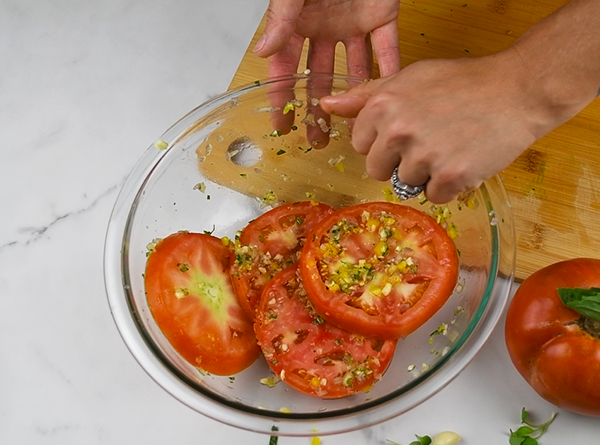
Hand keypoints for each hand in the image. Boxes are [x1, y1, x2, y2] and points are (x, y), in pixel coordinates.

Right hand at [254, 0, 400, 148]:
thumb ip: (281, 17)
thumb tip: (263, 50)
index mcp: (300, 22)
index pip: (286, 67)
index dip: (283, 98)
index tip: (282, 125)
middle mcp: (326, 27)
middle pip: (321, 77)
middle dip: (318, 110)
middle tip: (317, 137)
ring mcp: (354, 24)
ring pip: (354, 69)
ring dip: (354, 99)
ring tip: (353, 128)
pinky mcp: (381, 15)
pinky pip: (387, 48)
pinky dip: (390, 71)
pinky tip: (387, 96)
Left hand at [320, 49, 557, 203]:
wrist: (517, 90)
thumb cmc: (461, 82)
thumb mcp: (408, 79)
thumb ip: (365, 96)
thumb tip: (326, 105)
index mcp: (382, 106)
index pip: (361, 145)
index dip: (383, 141)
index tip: (406, 130)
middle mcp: (398, 131)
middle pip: (378, 171)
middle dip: (399, 162)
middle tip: (430, 140)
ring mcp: (424, 155)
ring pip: (407, 185)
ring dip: (427, 174)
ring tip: (451, 146)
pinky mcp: (451, 177)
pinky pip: (434, 197)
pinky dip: (449, 186)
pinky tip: (464, 161)